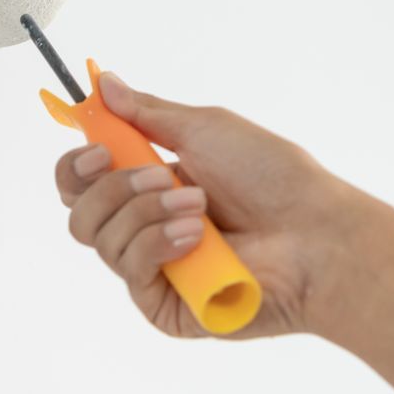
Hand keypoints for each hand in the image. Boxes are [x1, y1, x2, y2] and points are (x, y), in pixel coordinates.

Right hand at [53, 72, 384, 338]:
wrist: (316, 233)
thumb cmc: (275, 178)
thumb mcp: (207, 129)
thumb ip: (148, 113)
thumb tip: (105, 85)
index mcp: (153, 187)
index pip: (84, 183)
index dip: (77, 165)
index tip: (98, 150)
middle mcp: (147, 230)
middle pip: (80, 215)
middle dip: (111, 187)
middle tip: (157, 174)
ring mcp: (155, 271)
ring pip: (100, 239)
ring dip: (146, 211)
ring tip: (200, 206)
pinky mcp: (164, 307)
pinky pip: (129, 270)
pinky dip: (156, 243)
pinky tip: (195, 237)